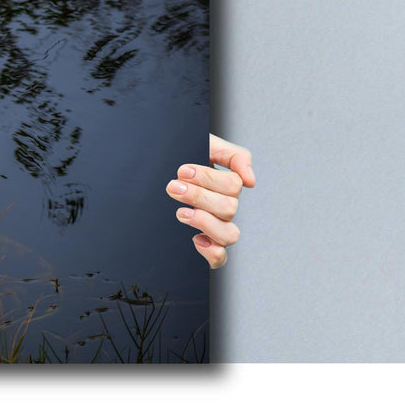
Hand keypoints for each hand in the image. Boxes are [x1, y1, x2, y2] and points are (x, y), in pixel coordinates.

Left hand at [168, 134, 254, 268]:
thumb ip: (234, 156)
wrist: (153, 168)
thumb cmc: (181, 156)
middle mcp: (224, 207)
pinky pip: (219, 258)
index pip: (233, 186)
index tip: (182, 170)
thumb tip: (251, 181)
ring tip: (180, 212)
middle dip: (198, 196)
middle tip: (173, 187)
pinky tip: (195, 239)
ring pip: (229, 235)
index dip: (208, 178)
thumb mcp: (206, 144)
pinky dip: (212, 252)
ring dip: (205, 222)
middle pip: (229, 209)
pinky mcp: (204, 244)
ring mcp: (215, 227)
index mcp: (226, 185)